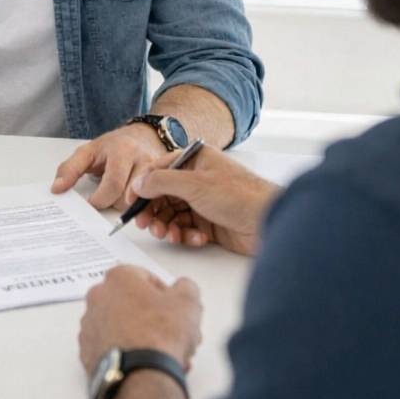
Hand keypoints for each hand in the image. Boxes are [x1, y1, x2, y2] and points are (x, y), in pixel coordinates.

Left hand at [52, 124, 167, 209]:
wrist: (146, 135)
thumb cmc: (116, 144)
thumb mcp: (89, 150)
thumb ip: (70, 169)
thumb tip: (57, 188)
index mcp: (122, 150)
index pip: (113, 184)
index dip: (99, 199)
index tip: (91, 202)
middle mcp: (144, 159)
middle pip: (128, 197)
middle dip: (112, 202)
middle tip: (106, 194)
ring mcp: (158, 171)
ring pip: (141, 203)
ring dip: (127, 205)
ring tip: (120, 194)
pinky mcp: (166, 182)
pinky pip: (156, 203)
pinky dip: (143, 208)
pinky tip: (135, 201)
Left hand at [79, 265, 201, 372]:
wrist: (140, 376)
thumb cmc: (160, 335)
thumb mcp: (188, 301)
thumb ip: (186, 286)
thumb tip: (183, 288)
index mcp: (119, 277)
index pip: (147, 278)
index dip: (168, 295)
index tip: (177, 310)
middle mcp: (98, 297)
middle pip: (135, 304)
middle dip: (158, 318)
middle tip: (176, 334)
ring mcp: (90, 325)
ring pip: (124, 326)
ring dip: (145, 337)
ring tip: (167, 354)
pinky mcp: (87, 351)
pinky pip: (113, 346)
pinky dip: (129, 352)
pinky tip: (149, 364)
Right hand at [127, 146, 279, 255]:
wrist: (270, 221)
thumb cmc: (239, 195)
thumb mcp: (194, 183)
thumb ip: (161, 182)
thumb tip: (138, 183)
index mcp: (195, 160)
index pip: (159, 169)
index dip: (142, 185)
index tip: (130, 202)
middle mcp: (197, 179)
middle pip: (163, 194)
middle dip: (153, 210)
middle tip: (145, 224)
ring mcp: (203, 201)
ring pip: (173, 214)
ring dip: (168, 226)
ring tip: (169, 236)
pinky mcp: (210, 222)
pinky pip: (187, 228)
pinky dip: (186, 235)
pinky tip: (194, 238)